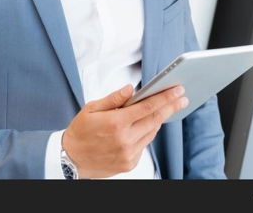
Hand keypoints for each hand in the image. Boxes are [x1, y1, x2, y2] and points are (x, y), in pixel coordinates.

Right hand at [62, 84, 187, 177]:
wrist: (70, 159)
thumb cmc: (80, 131)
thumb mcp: (92, 109)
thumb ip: (114, 99)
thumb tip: (131, 89)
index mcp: (116, 123)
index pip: (147, 107)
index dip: (165, 98)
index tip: (177, 90)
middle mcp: (125, 140)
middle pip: (155, 120)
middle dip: (170, 107)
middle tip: (182, 98)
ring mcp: (128, 153)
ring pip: (151, 133)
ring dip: (159, 119)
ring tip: (165, 108)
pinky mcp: (129, 163)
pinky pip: (144, 145)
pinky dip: (147, 133)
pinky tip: (146, 125)